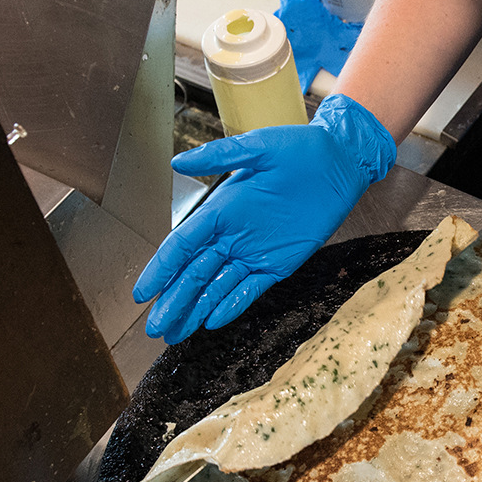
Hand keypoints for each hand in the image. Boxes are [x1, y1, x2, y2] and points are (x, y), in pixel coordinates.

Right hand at [133, 94, 395, 343]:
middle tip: (154, 328)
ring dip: (195, 309)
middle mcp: (231, 235)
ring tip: (173, 334)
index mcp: (220, 210)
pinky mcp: (278, 264)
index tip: (141, 293)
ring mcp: (253, 252)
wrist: (340, 162)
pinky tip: (211, 322)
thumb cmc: (300, 149)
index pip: (181, 246)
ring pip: (216, 286)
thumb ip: (220, 156)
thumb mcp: (260, 147)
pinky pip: (249, 289)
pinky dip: (231, 305)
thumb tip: (177, 162)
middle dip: (173, 300)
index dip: (160, 270)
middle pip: (193, 273)